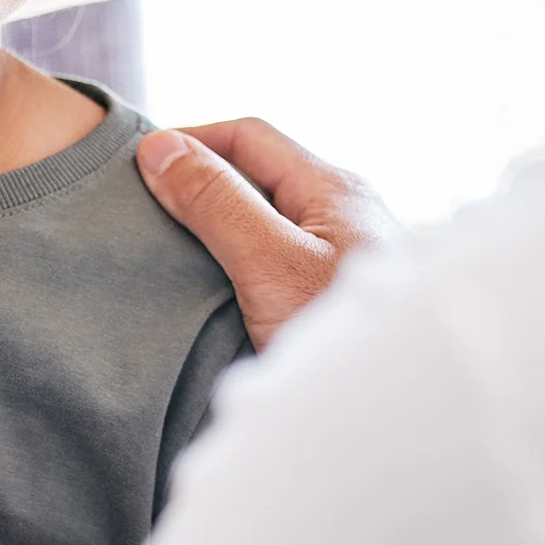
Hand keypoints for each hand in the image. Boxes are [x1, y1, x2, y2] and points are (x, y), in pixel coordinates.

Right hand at [136, 119, 400, 348]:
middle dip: (198, 186)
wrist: (407, 407)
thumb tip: (160, 148)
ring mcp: (342, 257)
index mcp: (333, 189)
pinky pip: (276, 262)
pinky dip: (236, 265)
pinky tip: (212, 295)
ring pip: (265, 222)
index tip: (138, 169)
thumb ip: (216, 202)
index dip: (190, 141)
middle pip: (256, 176)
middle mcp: (342, 215)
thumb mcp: (269, 262)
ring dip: (215, 229)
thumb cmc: (349, 337)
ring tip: (167, 254)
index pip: (247, 137)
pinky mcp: (334, 298)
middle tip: (144, 212)